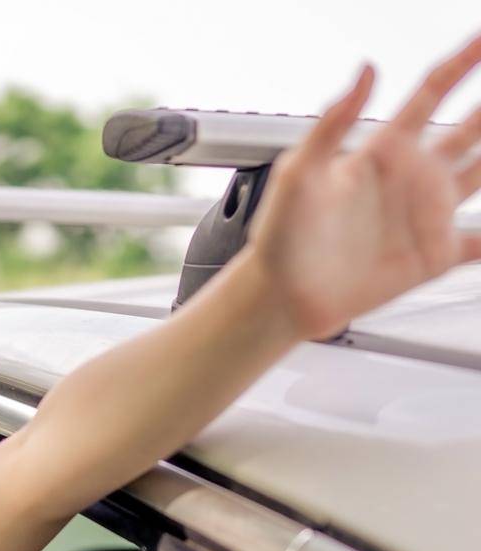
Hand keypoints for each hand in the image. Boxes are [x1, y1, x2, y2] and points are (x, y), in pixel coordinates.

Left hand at [245, 31, 480, 340]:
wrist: (279, 296)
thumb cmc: (280, 235)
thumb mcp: (298, 171)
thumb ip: (334, 121)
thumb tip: (366, 69)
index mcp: (381, 150)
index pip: (432, 94)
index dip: (461, 64)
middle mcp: (408, 178)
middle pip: (469, 130)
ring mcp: (423, 216)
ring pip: (480, 175)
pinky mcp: (430, 257)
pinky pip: (476, 244)